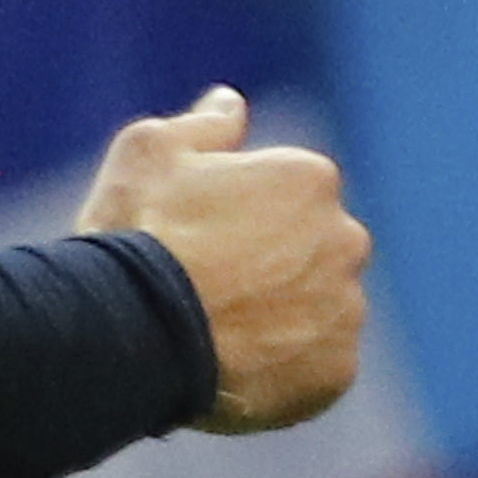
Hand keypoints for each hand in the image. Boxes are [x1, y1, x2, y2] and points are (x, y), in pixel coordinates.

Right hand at [80, 86, 369, 433]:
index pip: (291, 194)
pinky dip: (287, 369)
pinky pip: (319, 366)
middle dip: (276, 266)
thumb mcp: (150, 154)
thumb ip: (203, 126)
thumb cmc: (137, 236)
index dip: (241, 217)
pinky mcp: (335, 373)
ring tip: (220, 333)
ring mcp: (345, 311)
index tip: (199, 239)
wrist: (130, 334)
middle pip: (316, 251)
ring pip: (322, 310)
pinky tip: (236, 367)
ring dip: (286, 318)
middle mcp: (346, 240)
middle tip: (212, 290)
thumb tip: (231, 103)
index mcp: (311, 180)